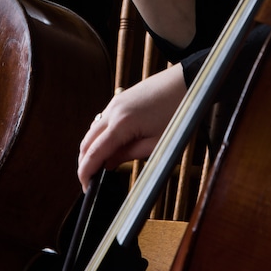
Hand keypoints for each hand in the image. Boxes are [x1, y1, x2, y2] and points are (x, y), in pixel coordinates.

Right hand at [77, 64, 186, 188]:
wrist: (186, 83)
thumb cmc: (178, 114)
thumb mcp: (157, 142)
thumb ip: (130, 154)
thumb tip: (109, 164)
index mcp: (121, 124)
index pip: (94, 152)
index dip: (86, 171)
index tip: (85, 187)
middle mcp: (112, 111)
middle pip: (87, 140)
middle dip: (84, 161)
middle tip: (89, 179)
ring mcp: (115, 102)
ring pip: (92, 129)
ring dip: (91, 147)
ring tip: (99, 165)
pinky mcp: (120, 98)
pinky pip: (102, 120)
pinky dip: (100, 135)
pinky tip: (108, 145)